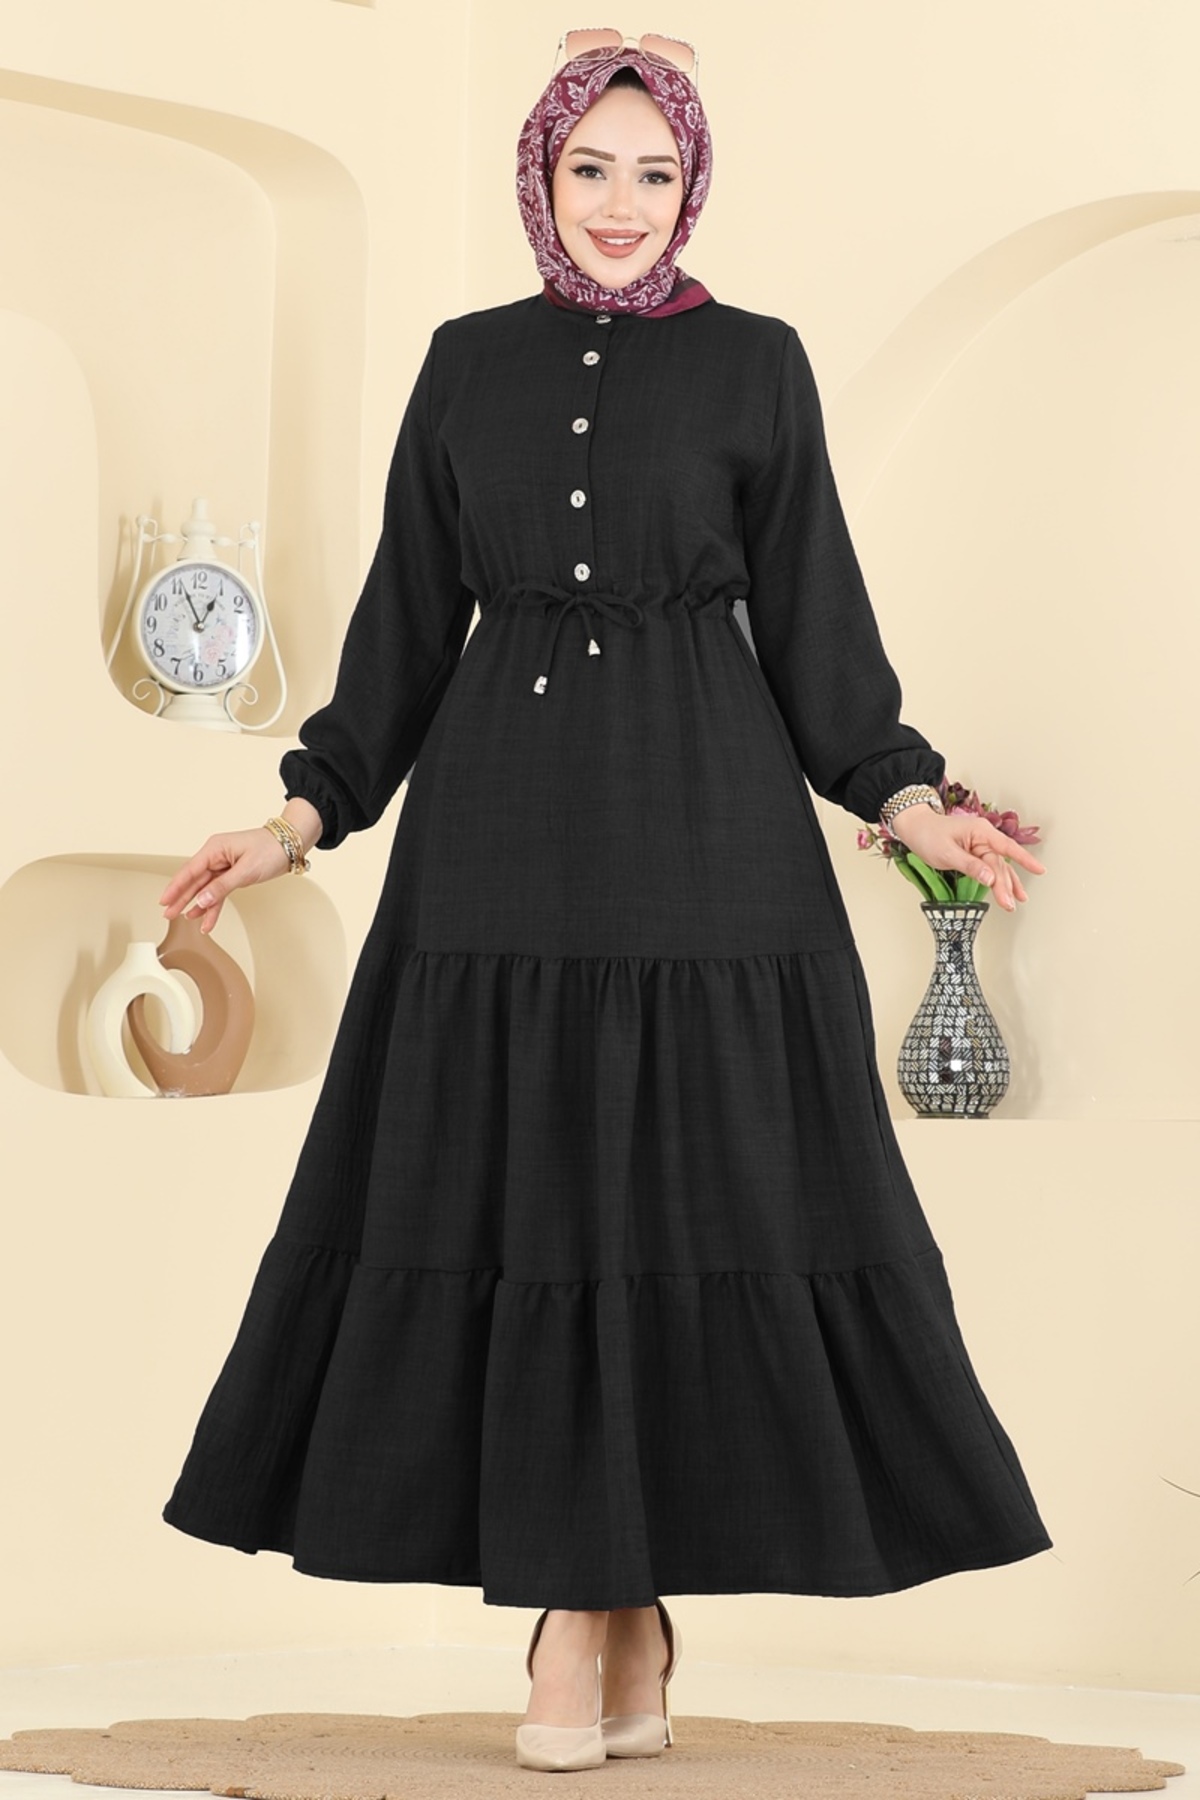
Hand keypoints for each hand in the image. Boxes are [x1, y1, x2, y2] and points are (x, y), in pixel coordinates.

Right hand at [158, 828, 291, 933]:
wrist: (291, 845)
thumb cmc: (271, 849)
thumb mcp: (246, 870)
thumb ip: (223, 886)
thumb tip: (202, 899)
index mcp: (215, 849)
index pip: (190, 870)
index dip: (176, 887)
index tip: (164, 900)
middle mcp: (216, 856)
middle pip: (194, 880)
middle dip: (181, 898)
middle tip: (168, 914)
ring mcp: (224, 866)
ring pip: (205, 888)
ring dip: (195, 904)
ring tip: (183, 919)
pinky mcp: (232, 874)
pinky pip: (218, 892)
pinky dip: (213, 905)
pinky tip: (205, 918)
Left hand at [889, 803, 1045, 911]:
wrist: (915, 827)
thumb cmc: (928, 834)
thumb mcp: (946, 852)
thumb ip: (969, 866)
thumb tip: (989, 878)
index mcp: (980, 831)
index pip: (1006, 847)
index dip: (1023, 859)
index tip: (1038, 869)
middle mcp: (983, 837)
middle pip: (1000, 863)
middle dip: (1005, 885)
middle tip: (1009, 904)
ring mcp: (980, 845)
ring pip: (998, 867)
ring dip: (1006, 884)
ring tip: (1016, 901)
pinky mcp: (975, 852)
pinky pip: (991, 867)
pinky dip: (998, 879)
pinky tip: (1007, 890)